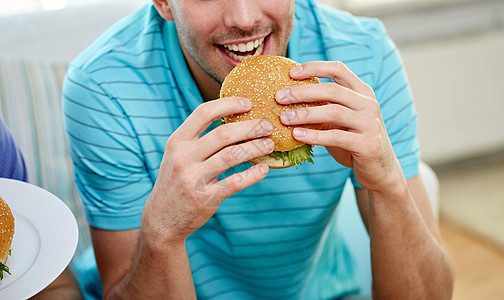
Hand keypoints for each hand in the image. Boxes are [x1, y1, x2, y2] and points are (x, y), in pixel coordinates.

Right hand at [142, 97, 273, 243]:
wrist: (162, 218)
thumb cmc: (177, 181)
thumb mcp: (178, 155)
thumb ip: (198, 138)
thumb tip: (234, 119)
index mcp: (177, 141)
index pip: (204, 113)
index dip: (228, 104)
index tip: (248, 103)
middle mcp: (184, 157)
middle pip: (223, 134)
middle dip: (250, 127)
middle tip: (267, 126)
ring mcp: (194, 178)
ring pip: (232, 156)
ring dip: (255, 148)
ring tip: (269, 144)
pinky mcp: (205, 198)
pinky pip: (235, 182)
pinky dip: (253, 174)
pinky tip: (264, 169)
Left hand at [276, 61, 404, 192]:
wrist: (380, 170)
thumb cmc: (352, 142)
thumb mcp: (339, 121)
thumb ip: (323, 108)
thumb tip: (288, 98)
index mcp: (362, 92)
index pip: (338, 70)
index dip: (314, 67)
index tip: (291, 73)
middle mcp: (369, 104)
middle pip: (332, 90)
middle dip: (302, 92)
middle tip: (279, 97)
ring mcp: (370, 124)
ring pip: (334, 112)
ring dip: (305, 114)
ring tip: (284, 118)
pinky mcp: (368, 144)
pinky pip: (336, 137)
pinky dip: (314, 135)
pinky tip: (297, 135)